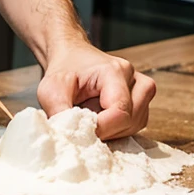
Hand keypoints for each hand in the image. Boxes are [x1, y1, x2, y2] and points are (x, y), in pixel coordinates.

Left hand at [36, 41, 155, 140]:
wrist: (72, 56)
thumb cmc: (64, 69)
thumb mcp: (51, 89)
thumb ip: (59, 113)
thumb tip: (68, 138)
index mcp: (116, 71)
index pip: (120, 112)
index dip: (100, 128)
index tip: (79, 128)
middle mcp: (135, 80)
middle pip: (130, 122)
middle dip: (104, 130)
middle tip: (82, 121)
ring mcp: (142, 91)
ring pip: (134, 127)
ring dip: (110, 130)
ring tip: (91, 114)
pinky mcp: (142, 102)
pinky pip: (134, 126)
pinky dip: (116, 129)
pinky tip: (100, 117)